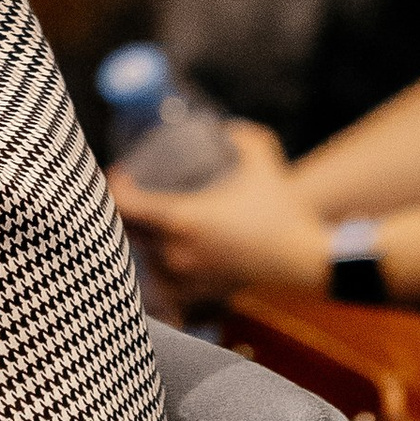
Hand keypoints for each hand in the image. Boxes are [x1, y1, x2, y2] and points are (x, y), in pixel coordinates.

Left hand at [115, 123, 326, 307]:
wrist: (305, 258)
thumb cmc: (280, 210)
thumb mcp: (262, 163)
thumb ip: (244, 138)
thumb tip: (229, 127)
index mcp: (181, 220)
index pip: (125, 206)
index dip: (115, 187)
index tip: (123, 173)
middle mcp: (175, 252)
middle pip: (127, 233)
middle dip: (124, 212)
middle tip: (132, 193)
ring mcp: (185, 277)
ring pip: (144, 258)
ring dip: (141, 240)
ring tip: (146, 222)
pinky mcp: (198, 294)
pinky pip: (163, 284)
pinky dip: (158, 269)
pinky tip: (162, 256)